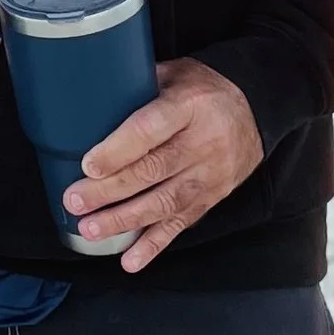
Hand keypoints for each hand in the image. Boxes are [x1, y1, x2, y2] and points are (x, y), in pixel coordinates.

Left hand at [63, 57, 263, 274]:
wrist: (257, 108)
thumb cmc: (205, 89)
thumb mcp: (176, 73)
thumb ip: (138, 86)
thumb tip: (90, 101)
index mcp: (190, 106)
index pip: (150, 130)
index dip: (118, 150)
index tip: (88, 166)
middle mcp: (203, 143)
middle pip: (152, 171)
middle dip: (109, 191)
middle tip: (76, 201)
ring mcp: (210, 175)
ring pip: (164, 203)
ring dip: (124, 220)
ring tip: (92, 229)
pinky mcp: (212, 198)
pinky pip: (181, 224)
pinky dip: (154, 245)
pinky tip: (130, 260)